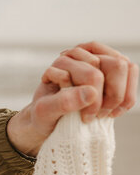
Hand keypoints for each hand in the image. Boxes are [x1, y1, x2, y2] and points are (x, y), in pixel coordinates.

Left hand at [8, 42, 137, 156]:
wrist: (46, 119)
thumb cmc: (44, 114)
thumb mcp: (44, 112)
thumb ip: (63, 102)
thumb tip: (91, 92)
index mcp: (64, 61)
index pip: (93, 74)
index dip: (94, 100)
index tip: (84, 117)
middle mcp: (82, 54)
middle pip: (115, 65)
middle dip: (111, 96)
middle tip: (95, 116)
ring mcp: (99, 59)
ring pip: (127, 67)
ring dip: (120, 96)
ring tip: (103, 114)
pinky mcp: (110, 70)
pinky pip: (132, 74)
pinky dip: (126, 97)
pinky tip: (112, 112)